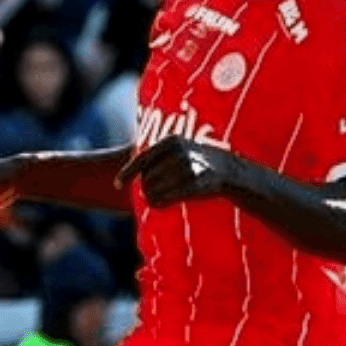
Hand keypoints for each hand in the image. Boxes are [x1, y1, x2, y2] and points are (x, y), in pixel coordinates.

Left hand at [115, 135, 246, 208]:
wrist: (228, 169)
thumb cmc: (196, 161)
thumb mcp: (177, 149)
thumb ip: (155, 157)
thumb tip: (127, 173)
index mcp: (172, 141)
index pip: (142, 159)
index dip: (127, 173)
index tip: (117, 184)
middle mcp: (179, 152)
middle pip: (146, 178)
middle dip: (144, 187)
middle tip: (149, 193)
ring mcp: (189, 168)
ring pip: (154, 190)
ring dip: (151, 197)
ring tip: (155, 198)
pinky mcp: (196, 185)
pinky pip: (166, 199)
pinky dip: (158, 203)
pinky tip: (158, 204)